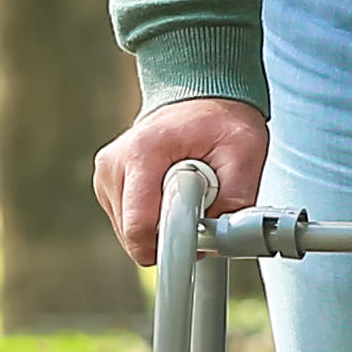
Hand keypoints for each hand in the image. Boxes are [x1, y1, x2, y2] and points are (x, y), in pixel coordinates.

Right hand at [93, 95, 270, 266]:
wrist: (199, 99)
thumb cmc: (219, 119)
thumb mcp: (244, 151)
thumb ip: (238, 197)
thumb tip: (227, 237)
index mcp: (142, 152)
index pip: (141, 225)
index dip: (171, 245)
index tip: (193, 253)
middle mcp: (115, 165)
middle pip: (134, 236)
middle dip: (172, 234)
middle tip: (200, 206)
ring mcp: (107, 176)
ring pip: (131, 235)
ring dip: (164, 226)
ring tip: (185, 192)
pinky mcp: (108, 188)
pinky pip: (130, 225)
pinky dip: (155, 220)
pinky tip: (170, 194)